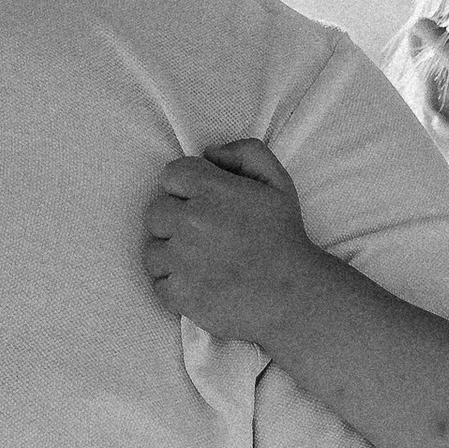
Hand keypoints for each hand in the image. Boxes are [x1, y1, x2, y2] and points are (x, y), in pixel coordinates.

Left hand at [143, 139, 316, 345]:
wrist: (295, 295)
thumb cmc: (285, 238)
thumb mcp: (277, 182)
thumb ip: (245, 152)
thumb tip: (209, 153)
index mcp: (212, 191)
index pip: (170, 175)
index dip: (185, 188)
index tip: (203, 203)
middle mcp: (191, 222)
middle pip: (156, 213)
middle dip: (176, 221)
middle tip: (205, 235)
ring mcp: (182, 260)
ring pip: (153, 251)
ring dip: (172, 256)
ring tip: (203, 262)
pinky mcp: (180, 294)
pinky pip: (159, 284)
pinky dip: (176, 286)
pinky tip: (202, 284)